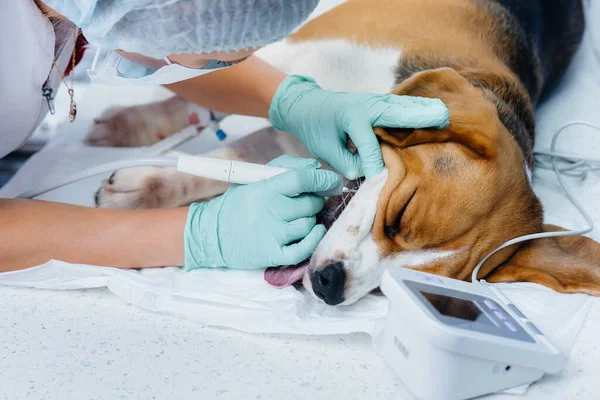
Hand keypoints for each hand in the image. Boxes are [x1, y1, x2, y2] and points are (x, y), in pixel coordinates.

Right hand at [183, 156, 341, 269]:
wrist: (212, 234)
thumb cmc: (239, 203)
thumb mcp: (255, 179)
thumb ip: (285, 167)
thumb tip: (315, 167)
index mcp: (265, 188)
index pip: (301, 179)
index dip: (322, 179)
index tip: (331, 181)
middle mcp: (269, 210)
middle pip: (310, 203)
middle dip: (315, 201)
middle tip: (307, 202)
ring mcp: (271, 234)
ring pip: (309, 224)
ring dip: (311, 220)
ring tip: (300, 217)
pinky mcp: (272, 254)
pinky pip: (304, 249)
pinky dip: (314, 240)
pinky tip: (315, 231)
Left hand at [269, 75, 449, 178]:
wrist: (307, 104)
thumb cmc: (316, 128)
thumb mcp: (325, 150)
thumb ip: (347, 162)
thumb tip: (368, 172)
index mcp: (350, 117)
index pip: (369, 145)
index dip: (375, 165)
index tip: (382, 181)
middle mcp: (366, 105)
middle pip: (396, 112)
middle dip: (418, 117)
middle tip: (442, 118)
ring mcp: (374, 100)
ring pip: (402, 106)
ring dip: (423, 109)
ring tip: (443, 112)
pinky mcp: (379, 102)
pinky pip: (401, 105)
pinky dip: (416, 107)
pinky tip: (432, 109)